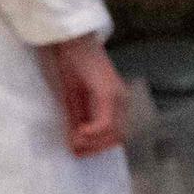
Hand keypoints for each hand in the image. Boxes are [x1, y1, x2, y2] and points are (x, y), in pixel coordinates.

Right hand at [39, 35, 124, 156]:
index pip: (116, 134)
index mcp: (117, 102)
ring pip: (114, 133)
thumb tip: (74, 142)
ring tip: (75, 143)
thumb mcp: (72, 96)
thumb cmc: (71, 62)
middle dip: (96, 149)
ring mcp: (118, 98)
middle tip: (76, 153)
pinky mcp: (109, 94)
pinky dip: (94, 132)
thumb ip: (76, 118)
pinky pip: (106, 123)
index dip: (99, 147)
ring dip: (94, 143)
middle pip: (117, 137)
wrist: (72, 39)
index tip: (80, 153)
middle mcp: (123, 102)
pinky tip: (80, 133)